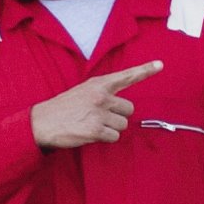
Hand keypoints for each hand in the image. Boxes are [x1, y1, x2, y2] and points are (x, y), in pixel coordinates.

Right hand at [24, 62, 159, 150]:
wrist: (42, 122)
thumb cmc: (64, 108)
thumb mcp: (83, 91)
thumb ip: (103, 93)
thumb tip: (122, 104)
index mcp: (98, 84)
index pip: (126, 75)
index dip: (145, 70)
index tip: (160, 64)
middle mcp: (101, 96)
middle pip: (129, 109)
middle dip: (119, 115)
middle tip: (101, 117)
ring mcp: (99, 113)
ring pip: (123, 125)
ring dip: (112, 128)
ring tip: (93, 125)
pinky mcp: (96, 129)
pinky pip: (114, 137)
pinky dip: (105, 138)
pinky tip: (90, 133)